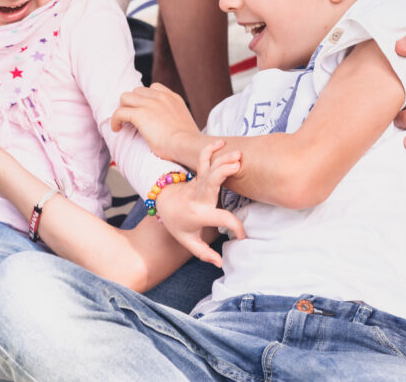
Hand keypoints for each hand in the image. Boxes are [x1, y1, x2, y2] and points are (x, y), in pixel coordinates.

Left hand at [111, 83, 199, 159]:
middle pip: (137, 91)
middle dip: (132, 103)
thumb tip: (169, 128)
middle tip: (131, 117)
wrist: (188, 145)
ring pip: (125, 97)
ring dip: (122, 108)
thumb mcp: (185, 124)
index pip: (154, 88)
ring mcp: (150, 104)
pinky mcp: (140, 114)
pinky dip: (115, 120)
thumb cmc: (188, 142)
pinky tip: (116, 129)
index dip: (145, 98)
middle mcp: (161, 97)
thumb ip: (175, 119)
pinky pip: (119, 112)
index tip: (143, 109)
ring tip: (123, 122)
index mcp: (173, 98)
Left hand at [154, 140, 245, 266]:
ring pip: (209, 168)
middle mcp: (199, 196)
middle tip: (237, 165)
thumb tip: (220, 263)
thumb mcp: (188, 241)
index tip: (243, 236)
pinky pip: (204, 160)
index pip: (222, 219)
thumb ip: (204, 253)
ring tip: (237, 154)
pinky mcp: (199, 175)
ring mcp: (198, 184)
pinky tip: (222, 142)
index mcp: (199, 214)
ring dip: (222, 159)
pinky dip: (211, 149)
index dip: (235, 228)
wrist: (162, 203)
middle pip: (211, 182)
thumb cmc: (178, 223)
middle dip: (223, 173)